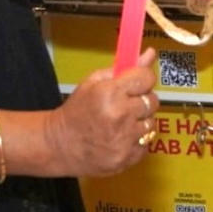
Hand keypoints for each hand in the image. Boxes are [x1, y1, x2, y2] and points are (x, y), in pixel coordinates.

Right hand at [47, 48, 159, 176]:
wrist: (60, 145)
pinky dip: (137, 139)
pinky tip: (121, 137)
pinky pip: (146, 143)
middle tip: (126, 103)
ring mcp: (124, 140)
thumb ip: (125, 67)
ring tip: (122, 122)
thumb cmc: (77, 110)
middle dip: (142, 99)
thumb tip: (150, 53)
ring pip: (151, 123)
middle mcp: (120, 116)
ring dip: (140, 120)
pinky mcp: (127, 158)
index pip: (146, 78)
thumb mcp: (94, 82)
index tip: (138, 81)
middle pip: (152, 100)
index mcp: (110, 93)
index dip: (143, 78)